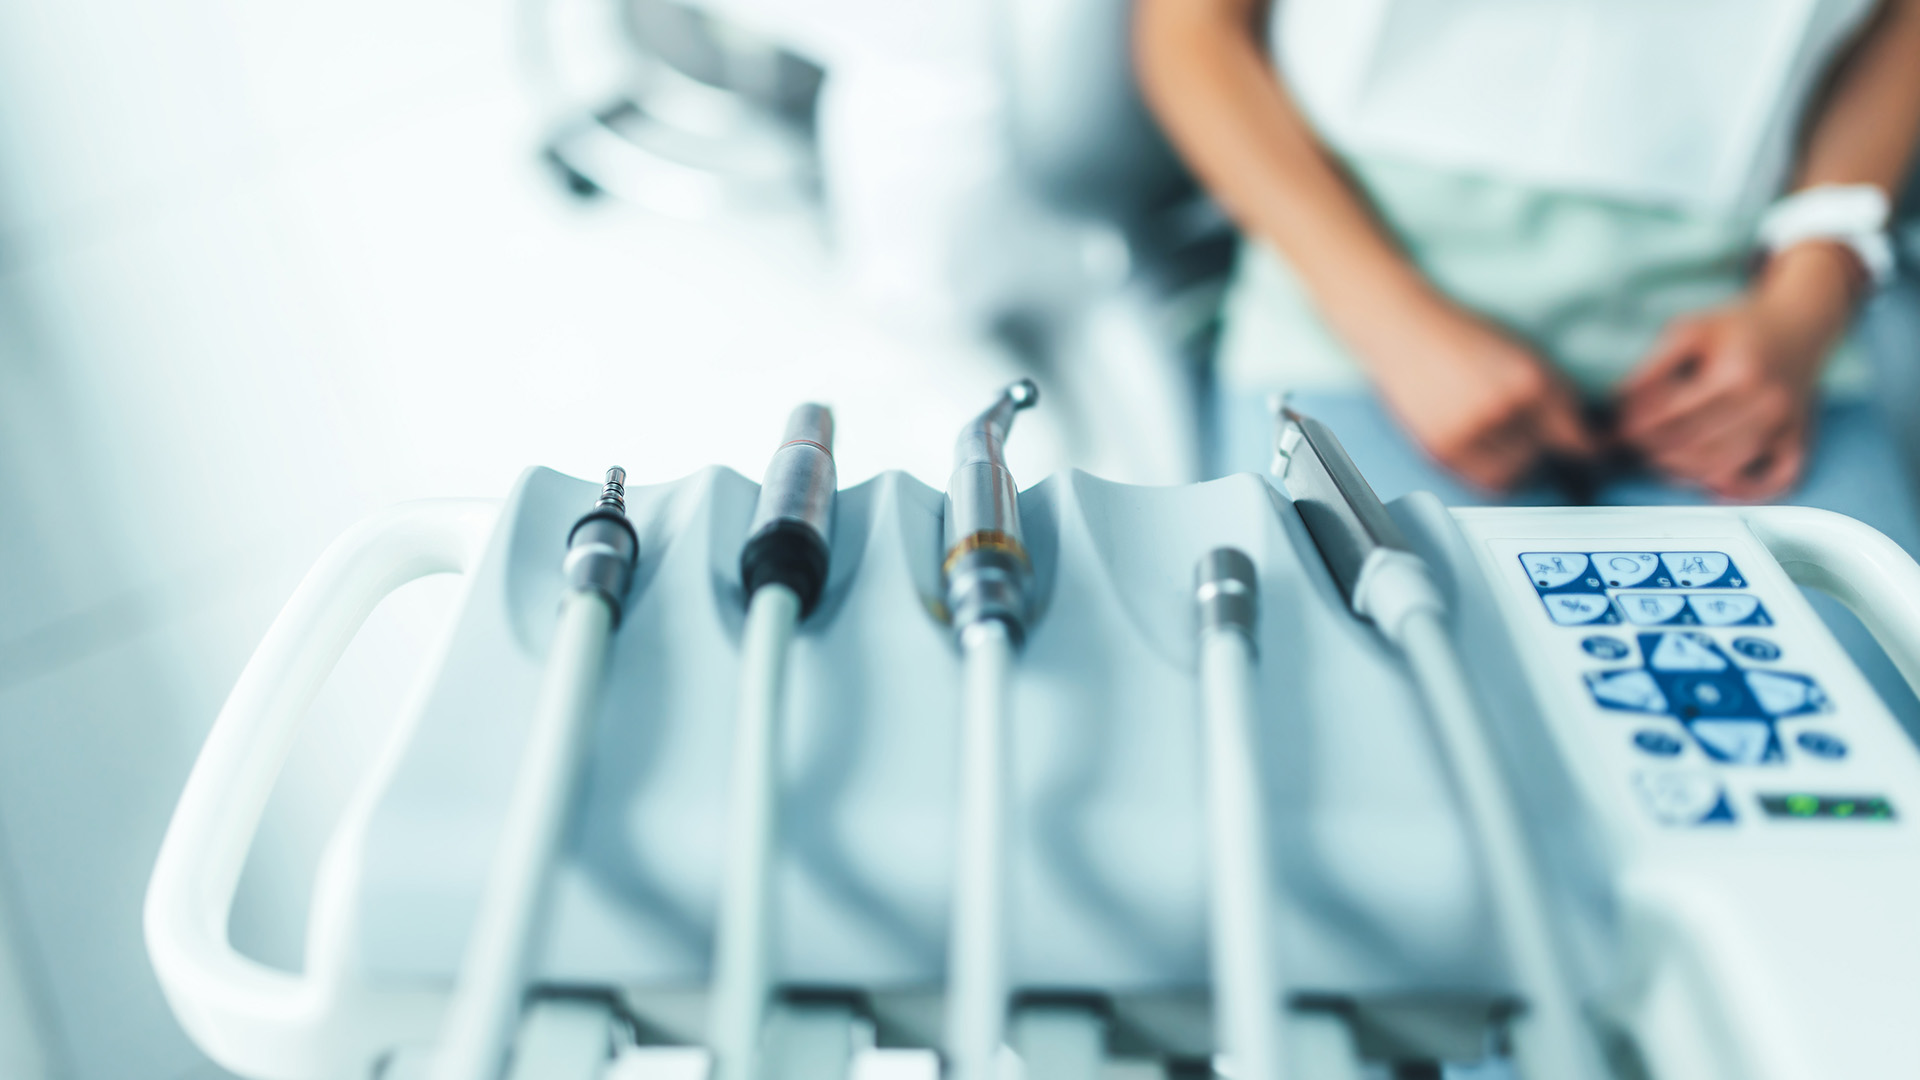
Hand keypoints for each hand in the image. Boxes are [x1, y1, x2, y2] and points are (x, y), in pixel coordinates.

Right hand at [1366, 304, 1596, 491]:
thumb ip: (1551, 394)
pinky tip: (1482, 449)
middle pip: (1545, 454)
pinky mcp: (1443, 447)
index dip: (1584, 447)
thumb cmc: (1461, 336)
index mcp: (1531, 380)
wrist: (1403, 327)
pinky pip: (1484, 478)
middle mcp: (1504, 407)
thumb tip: (1578, 437)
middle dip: (1542, 446)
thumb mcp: (1520, 354)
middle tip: (1527, 434)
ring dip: (1516, 461)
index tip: (1585, 452)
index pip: (1575, 436)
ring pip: (1516, 471)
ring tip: (1499, 437)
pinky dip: (1491, 471)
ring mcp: (1471, 430)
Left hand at [1614, 244, 1858, 499]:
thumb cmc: (1740, 327)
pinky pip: (1781, 477)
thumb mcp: (1690, 331)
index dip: (1641, 425)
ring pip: (1729, 465)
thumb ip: (1653, 366)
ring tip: (1660, 463)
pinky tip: (1717, 490)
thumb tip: (1620, 401)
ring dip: (1687, 472)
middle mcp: (1765, 402)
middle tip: (1634, 448)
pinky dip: (1750, 491)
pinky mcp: (1799, 435)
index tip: (1621, 428)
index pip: (1676, 414)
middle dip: (1657, 450)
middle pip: (1699, 445)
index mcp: (1736, 373)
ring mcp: (1785, 423)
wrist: (1801, 321)